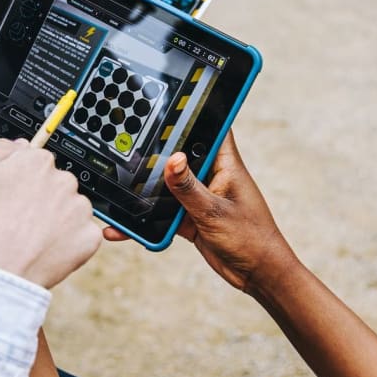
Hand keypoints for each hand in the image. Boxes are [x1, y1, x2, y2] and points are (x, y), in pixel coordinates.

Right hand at [0, 115, 100, 287]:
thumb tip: (14, 145)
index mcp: (36, 161)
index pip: (34, 160)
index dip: (19, 178)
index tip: (11, 193)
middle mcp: (63, 180)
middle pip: (53, 182)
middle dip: (39, 196)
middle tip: (17, 217)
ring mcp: (79, 210)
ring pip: (69, 207)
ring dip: (55, 216)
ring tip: (29, 235)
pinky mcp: (88, 236)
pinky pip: (80, 232)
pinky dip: (67, 239)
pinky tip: (44, 247)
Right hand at [104, 131, 297, 294]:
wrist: (258, 275)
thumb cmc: (251, 239)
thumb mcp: (215, 212)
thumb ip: (189, 187)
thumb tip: (170, 160)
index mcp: (225, 164)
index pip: (210, 127)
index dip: (192, 112)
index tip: (167, 102)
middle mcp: (211, 176)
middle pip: (179, 156)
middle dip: (156, 154)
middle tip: (126, 148)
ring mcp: (199, 196)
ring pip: (167, 186)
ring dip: (147, 192)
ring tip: (118, 189)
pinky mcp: (190, 217)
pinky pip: (163, 213)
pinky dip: (146, 220)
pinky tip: (125, 227)